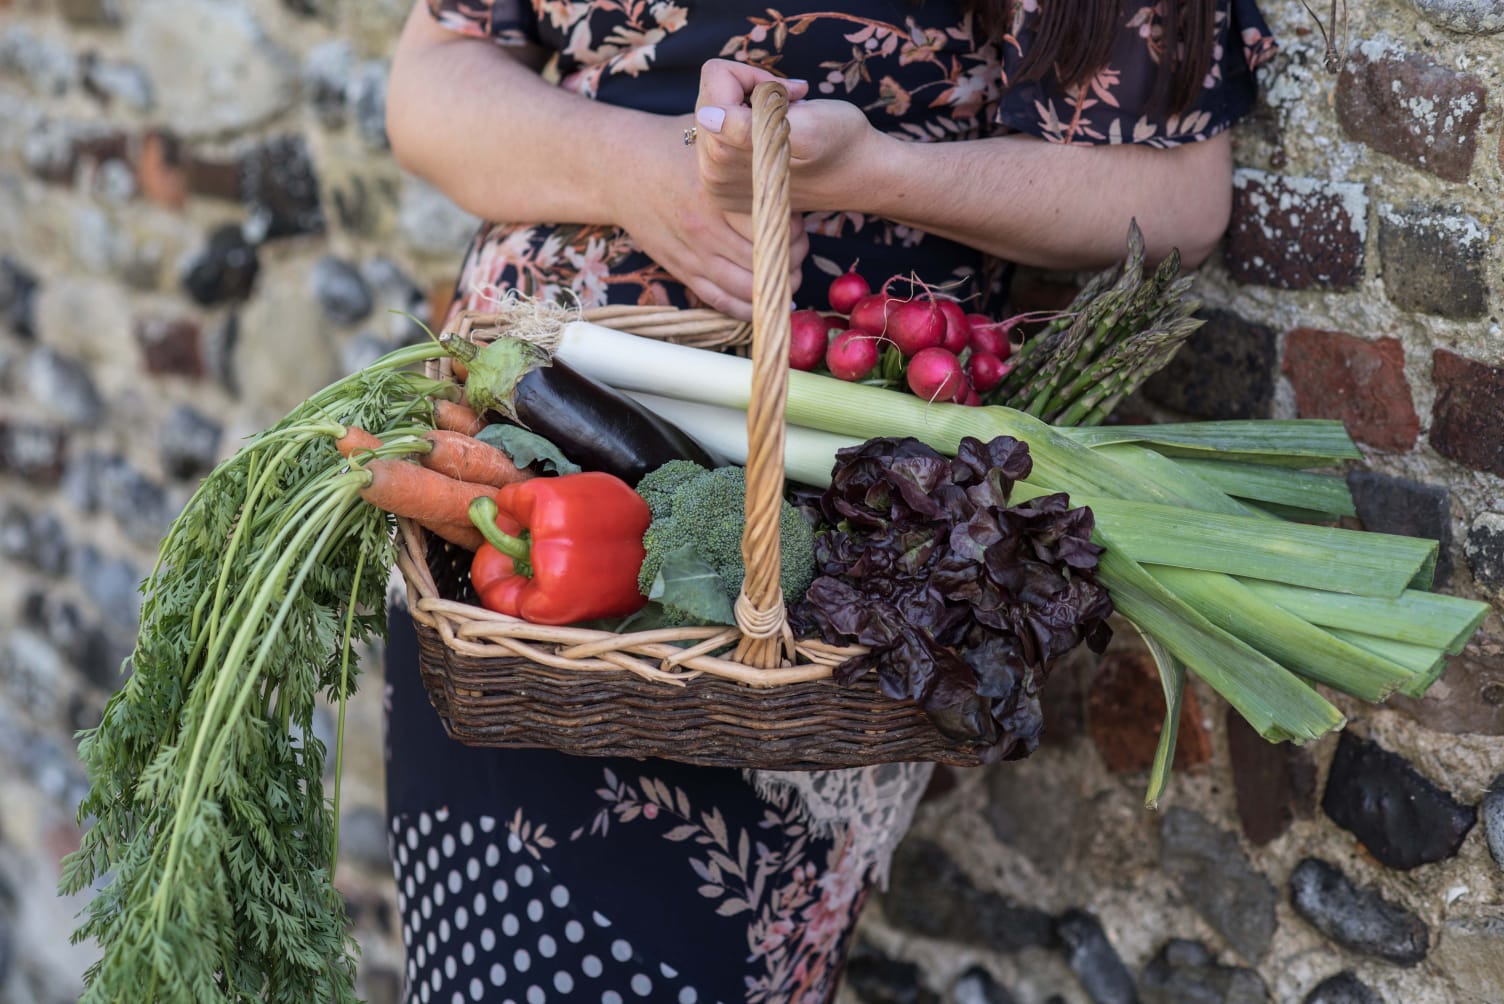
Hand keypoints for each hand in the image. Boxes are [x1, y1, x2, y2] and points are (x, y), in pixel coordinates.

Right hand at [616, 114, 807, 320]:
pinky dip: (747, 306)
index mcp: (715, 189)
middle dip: (790, 258)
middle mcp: (703, 226)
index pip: (770, 221)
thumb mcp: (710, 123)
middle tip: (798, 248)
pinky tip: (761, 296)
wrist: (618, 169)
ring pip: (747, 287)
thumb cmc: (674, 145)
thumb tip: (799, 90)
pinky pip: (720, 301)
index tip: (801, 221)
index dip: (794, 228)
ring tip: (786, 272)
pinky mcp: (681, 270)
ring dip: (774, 285)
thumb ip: (754, 114)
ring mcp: (691, 252)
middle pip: (764, 258)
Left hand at [694, 59, 874, 214]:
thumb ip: (750, 124)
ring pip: (712, 114)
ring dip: (750, 110)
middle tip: (788, 109)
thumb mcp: (808, 124)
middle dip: (750, 94)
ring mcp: (716, 182)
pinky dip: (746, 128)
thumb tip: (707, 116)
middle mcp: (714, 173)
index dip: (758, 78)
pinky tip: (773, 140)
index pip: (718, 80)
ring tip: (783, 124)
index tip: (788, 95)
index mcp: (729, 154)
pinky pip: (719, 136)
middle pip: (709, 97)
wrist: (858, 176)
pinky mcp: (722, 185)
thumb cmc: (842, 141)